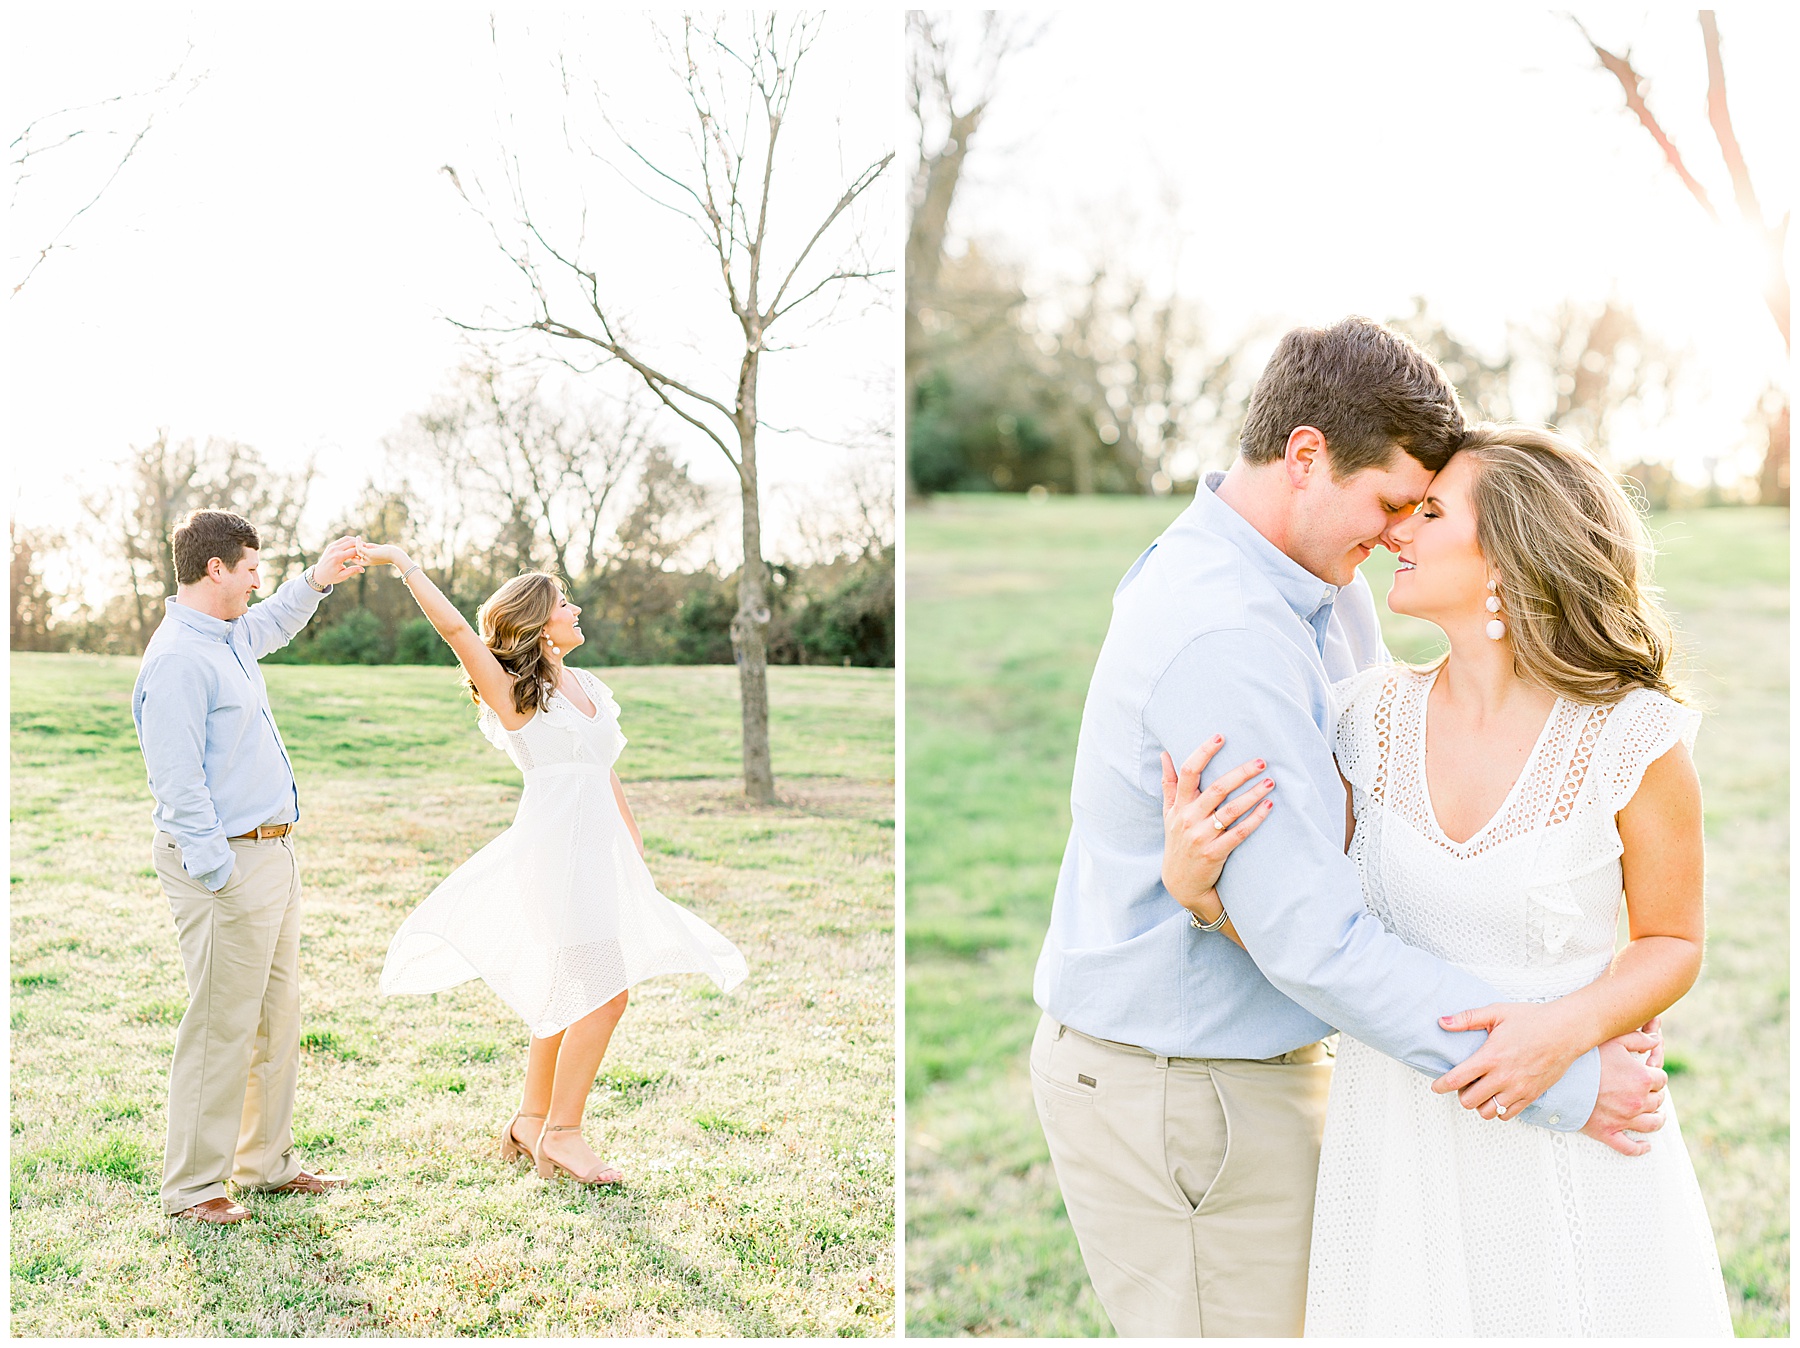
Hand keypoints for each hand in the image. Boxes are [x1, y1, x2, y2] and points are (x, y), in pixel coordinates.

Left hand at [313, 535, 365, 585]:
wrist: (318, 574)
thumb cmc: (331, 576)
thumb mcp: (342, 576)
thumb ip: (352, 571)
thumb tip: (363, 569)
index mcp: (338, 557)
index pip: (354, 551)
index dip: (362, 552)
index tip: (366, 555)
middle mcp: (334, 550)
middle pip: (351, 542)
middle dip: (360, 544)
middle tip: (366, 548)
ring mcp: (332, 546)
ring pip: (347, 539)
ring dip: (355, 541)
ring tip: (361, 546)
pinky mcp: (331, 545)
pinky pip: (342, 540)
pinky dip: (349, 541)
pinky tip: (354, 545)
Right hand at [354, 541, 410, 569]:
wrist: (397, 556)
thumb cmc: (390, 553)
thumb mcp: (378, 550)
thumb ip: (371, 548)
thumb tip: (365, 544)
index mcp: (369, 562)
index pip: (357, 561)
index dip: (353, 554)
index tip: (352, 547)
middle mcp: (367, 562)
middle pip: (354, 558)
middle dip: (350, 551)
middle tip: (350, 542)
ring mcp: (368, 558)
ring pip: (356, 552)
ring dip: (354, 544)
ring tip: (355, 538)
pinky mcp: (370, 554)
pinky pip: (360, 548)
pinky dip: (358, 542)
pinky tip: (358, 537)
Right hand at [1159, 736, 1275, 908]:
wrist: (1181, 882)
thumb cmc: (1177, 842)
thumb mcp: (1168, 814)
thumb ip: (1169, 784)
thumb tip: (1165, 754)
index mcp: (1178, 805)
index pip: (1188, 772)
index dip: (1203, 752)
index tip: (1221, 736)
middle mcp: (1188, 818)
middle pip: (1216, 789)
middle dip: (1240, 772)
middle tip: (1261, 761)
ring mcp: (1201, 837)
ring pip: (1230, 810)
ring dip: (1252, 794)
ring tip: (1270, 783)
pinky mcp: (1215, 853)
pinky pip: (1239, 833)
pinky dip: (1255, 819)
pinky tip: (1268, 807)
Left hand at [1430, 1000, 1587, 1120]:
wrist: (1566, 1030)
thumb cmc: (1533, 1019)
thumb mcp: (1496, 1012)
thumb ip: (1467, 1018)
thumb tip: (1442, 1022)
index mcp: (1490, 1057)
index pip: (1456, 1079)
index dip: (1441, 1086)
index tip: (1436, 1086)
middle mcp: (1503, 1077)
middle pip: (1469, 1101)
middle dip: (1460, 1093)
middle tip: (1464, 1083)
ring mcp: (1518, 1089)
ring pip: (1487, 1112)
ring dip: (1479, 1104)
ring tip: (1480, 1091)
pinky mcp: (1531, 1096)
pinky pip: (1508, 1115)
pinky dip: (1498, 1110)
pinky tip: (1497, 1096)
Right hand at [1580, 1027, 1668, 1157]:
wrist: (1557, 1080)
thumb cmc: (1584, 1058)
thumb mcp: (1612, 1040)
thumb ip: (1638, 1038)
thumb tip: (1656, 1041)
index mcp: (1642, 1078)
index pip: (1661, 1079)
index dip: (1656, 1074)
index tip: (1648, 1073)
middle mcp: (1637, 1101)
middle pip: (1658, 1100)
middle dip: (1654, 1094)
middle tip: (1647, 1090)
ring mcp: (1624, 1120)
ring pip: (1652, 1124)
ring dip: (1657, 1119)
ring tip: (1656, 1115)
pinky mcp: (1609, 1133)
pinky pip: (1630, 1147)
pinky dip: (1640, 1148)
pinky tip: (1645, 1146)